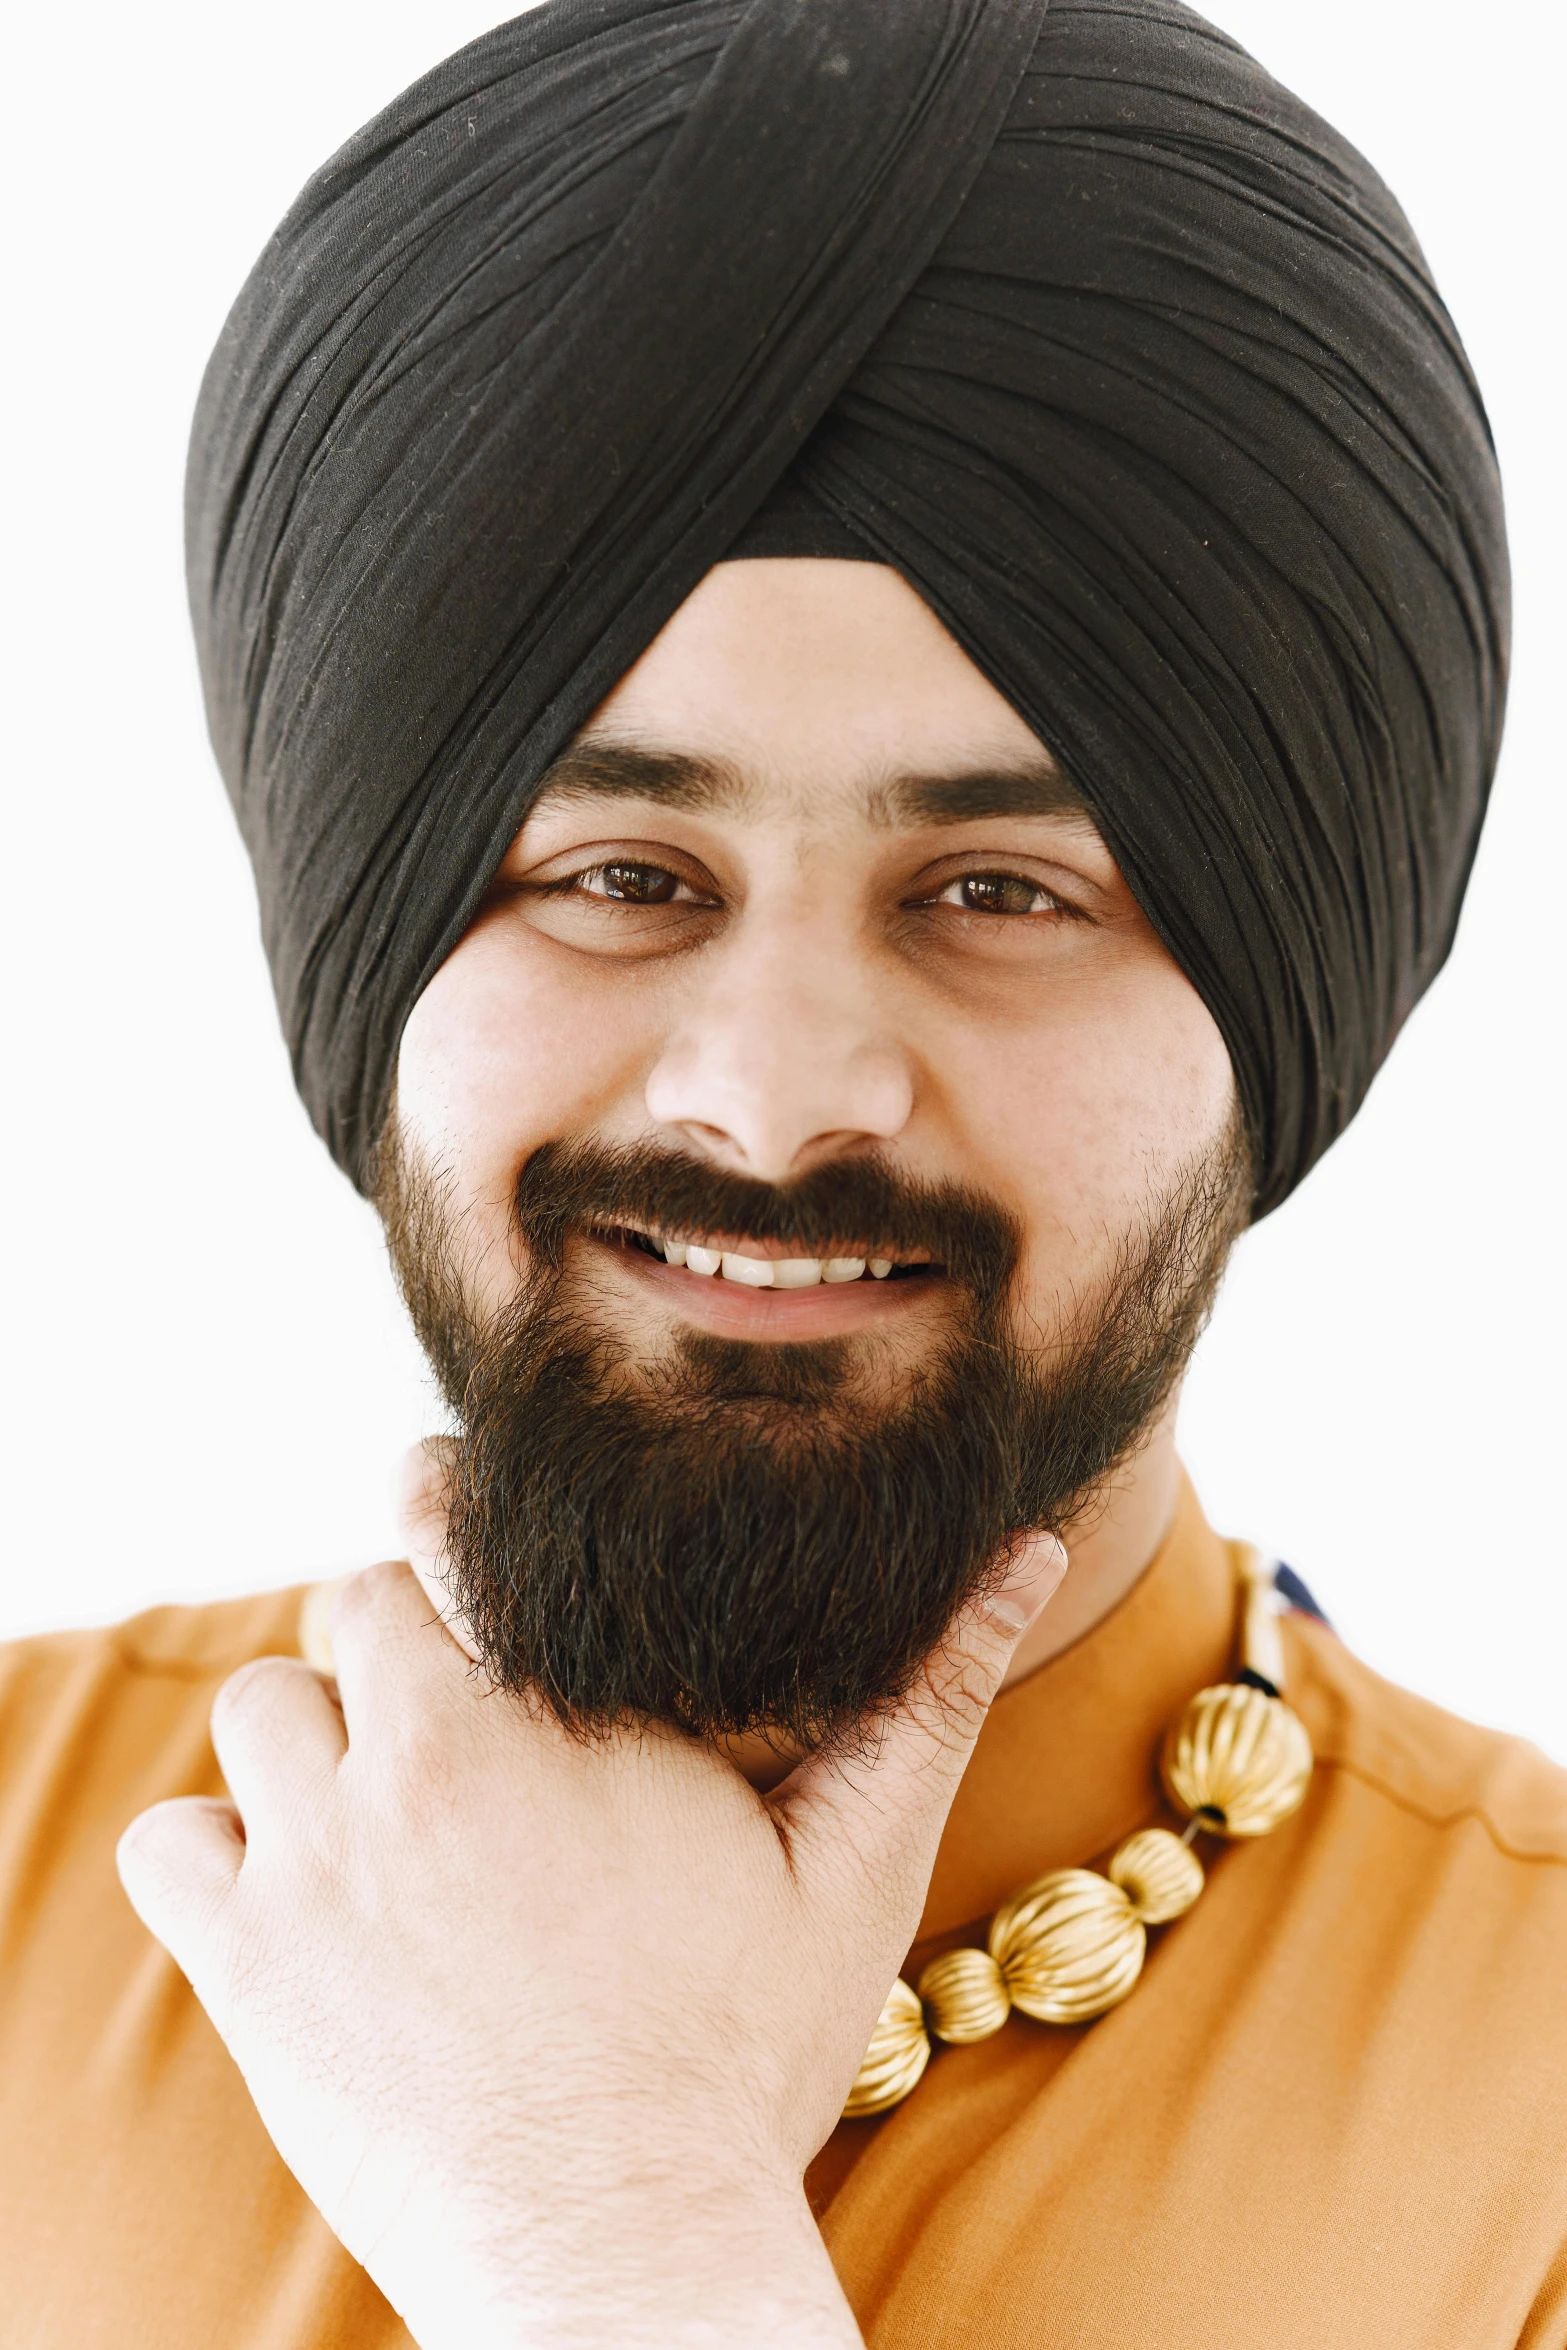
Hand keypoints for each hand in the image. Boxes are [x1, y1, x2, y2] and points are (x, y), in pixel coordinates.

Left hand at [117, 1479, 1065, 2349]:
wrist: (620, 2247)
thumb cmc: (744, 2058)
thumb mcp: (856, 1864)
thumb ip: (930, 1691)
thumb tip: (1034, 1550)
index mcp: (560, 1707)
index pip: (446, 1516)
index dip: (447, 1512)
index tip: (467, 1541)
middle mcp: (424, 1758)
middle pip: (347, 1602)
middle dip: (391, 1640)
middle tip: (446, 1716)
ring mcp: (323, 1858)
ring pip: (258, 1706)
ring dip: (308, 1743)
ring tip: (381, 1811)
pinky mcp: (251, 1963)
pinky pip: (170, 1840)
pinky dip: (214, 1852)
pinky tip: (296, 1899)